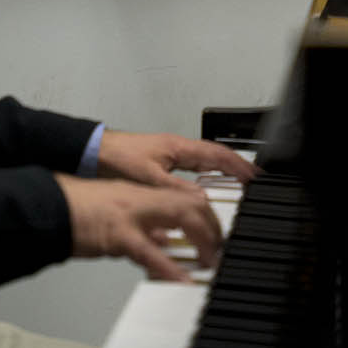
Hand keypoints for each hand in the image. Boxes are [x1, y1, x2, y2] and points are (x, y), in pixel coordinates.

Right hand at [55, 173, 221, 280]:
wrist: (47, 205)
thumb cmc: (74, 209)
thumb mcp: (114, 210)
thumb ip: (141, 223)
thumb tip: (162, 241)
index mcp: (140, 193)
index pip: (185, 196)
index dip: (207, 213)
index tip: (215, 231)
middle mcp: (140, 199)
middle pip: (191, 204)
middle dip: (212, 226)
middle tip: (219, 249)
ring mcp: (131, 215)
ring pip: (181, 218)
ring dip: (202, 240)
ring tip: (211, 262)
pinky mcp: (117, 234)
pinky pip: (150, 253)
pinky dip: (170, 268)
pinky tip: (182, 281)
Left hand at [96, 130, 260, 189]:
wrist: (93, 152)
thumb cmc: (116, 157)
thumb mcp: (148, 177)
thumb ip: (175, 188)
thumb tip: (201, 200)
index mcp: (179, 147)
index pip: (217, 154)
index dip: (238, 165)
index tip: (254, 176)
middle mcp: (178, 149)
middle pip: (215, 156)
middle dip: (236, 168)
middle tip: (253, 181)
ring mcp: (171, 155)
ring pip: (204, 162)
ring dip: (222, 171)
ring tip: (237, 185)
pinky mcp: (162, 163)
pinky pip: (192, 169)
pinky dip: (205, 177)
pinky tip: (205, 188)